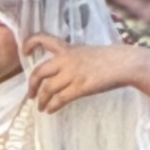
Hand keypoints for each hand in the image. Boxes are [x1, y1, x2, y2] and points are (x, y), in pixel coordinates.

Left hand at [25, 38, 149, 113]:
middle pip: (39, 72)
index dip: (30, 43)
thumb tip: (62, 75)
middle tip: (30, 95)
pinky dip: (52, 106)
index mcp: (68, 48)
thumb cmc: (109, 59)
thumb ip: (73, 60)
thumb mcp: (87, 53)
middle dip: (31, 85)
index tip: (24, 52)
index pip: (44, 39)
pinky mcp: (80, 87)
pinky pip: (59, 99)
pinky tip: (50, 110)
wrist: (124, 63)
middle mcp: (67, 59)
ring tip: (41, 108)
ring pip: (47, 89)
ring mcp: (73, 73)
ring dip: (41, 100)